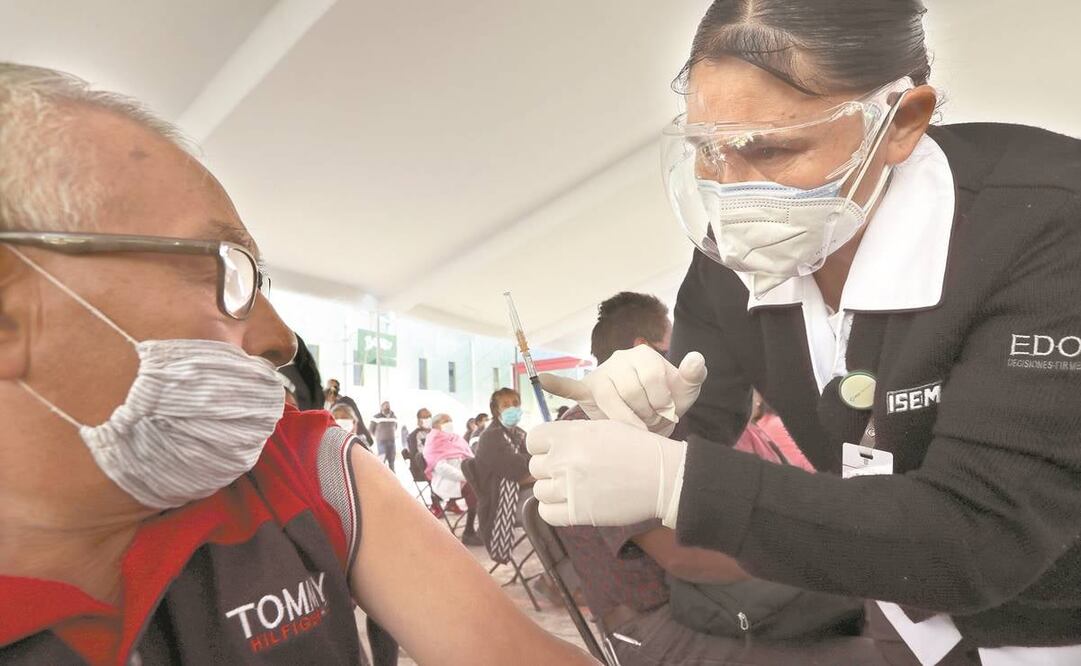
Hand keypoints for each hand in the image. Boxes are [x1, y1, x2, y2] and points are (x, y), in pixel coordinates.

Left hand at [527, 420, 686, 527]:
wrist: (662, 476)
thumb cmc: (637, 448)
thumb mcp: (603, 427)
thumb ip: (573, 433)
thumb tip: (551, 444)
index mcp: (569, 435)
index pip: (533, 440)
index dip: (542, 446)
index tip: (554, 451)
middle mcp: (564, 459)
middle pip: (535, 467)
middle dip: (550, 468)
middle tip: (572, 471)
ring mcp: (568, 487)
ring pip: (539, 490)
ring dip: (553, 490)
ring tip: (574, 488)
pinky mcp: (577, 513)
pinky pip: (546, 513)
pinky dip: (554, 509)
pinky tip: (569, 504)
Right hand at [539, 345, 706, 435]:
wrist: (650, 413)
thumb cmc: (669, 400)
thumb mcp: (687, 388)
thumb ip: (694, 373)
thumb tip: (697, 358)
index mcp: (643, 354)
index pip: (653, 379)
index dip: (664, 402)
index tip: (667, 412)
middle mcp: (619, 360)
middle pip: (632, 392)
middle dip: (645, 413)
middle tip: (649, 421)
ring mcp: (601, 375)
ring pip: (610, 400)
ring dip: (624, 418)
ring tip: (633, 425)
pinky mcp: (587, 390)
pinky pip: (570, 387)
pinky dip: (557, 383)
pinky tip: (542, 378)